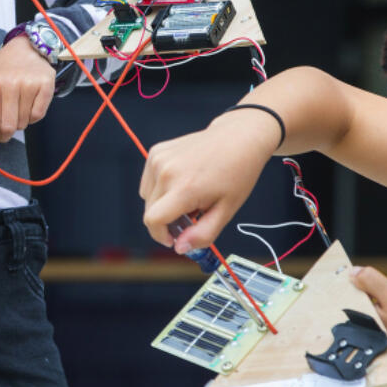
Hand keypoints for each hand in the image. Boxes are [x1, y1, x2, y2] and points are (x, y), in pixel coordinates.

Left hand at [0, 37, 56, 153]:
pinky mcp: (46, 85)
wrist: (28, 47)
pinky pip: (38, 115)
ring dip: (18, 124)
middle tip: (2, 136)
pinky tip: (27, 109)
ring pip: (23, 121)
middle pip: (8, 124)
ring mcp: (30, 84)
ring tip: (15, 114)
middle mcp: (11, 83)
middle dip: (4, 136)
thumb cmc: (2, 64)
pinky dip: (32, 118)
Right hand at [140, 112, 279, 253]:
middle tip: (191, 215)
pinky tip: (182, 181)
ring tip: (188, 195)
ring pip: (147, 197)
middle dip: (166, 220)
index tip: (174, 238)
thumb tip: (179, 248)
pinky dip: (160, 187)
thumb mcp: (226, 210)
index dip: (160, 235)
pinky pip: (149, 181)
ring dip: (163, 203)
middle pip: (150, 211)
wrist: (238, 138)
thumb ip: (202, 234)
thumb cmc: (236, 174)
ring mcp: (159, 159)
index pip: (153, 220)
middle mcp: (167, 172)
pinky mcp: (156, 152)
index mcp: (185, 188)